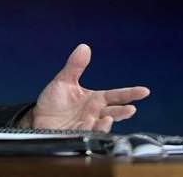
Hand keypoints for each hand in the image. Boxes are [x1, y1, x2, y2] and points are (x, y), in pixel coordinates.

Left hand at [25, 44, 149, 131]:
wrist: (38, 119)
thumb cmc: (53, 102)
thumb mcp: (63, 81)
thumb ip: (75, 66)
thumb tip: (84, 47)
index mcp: (94, 99)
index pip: (116, 96)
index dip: (130, 93)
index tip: (144, 91)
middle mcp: (94, 113)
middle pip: (114, 112)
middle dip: (123, 112)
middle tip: (131, 109)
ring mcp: (88, 125)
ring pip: (103, 125)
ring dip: (107, 122)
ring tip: (109, 117)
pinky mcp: (78, 135)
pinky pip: (88, 134)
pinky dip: (93, 130)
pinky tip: (93, 124)